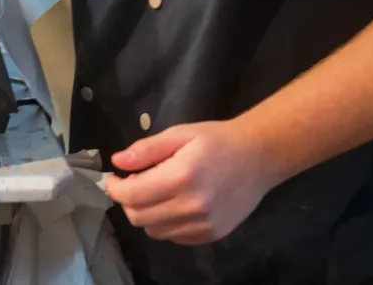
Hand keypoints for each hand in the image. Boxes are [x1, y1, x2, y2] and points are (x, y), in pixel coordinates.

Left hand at [105, 121, 276, 245]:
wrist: (258, 158)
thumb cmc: (216, 141)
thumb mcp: (179, 134)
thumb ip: (146, 149)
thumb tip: (118, 162)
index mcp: (182, 176)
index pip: (132, 195)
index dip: (115, 188)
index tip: (113, 178)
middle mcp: (193, 206)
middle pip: (139, 217)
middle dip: (128, 200)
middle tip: (135, 182)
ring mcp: (204, 224)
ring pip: (154, 231)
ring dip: (146, 213)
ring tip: (156, 192)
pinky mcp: (212, 235)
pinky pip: (174, 237)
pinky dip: (165, 223)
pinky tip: (174, 204)